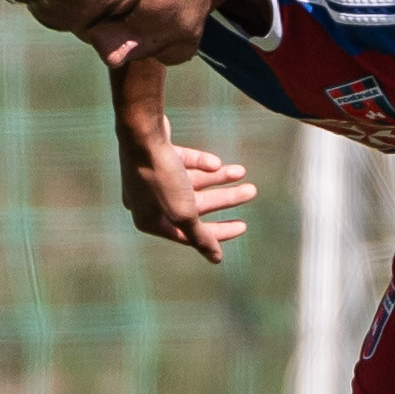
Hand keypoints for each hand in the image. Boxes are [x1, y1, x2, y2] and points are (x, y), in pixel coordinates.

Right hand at [117, 118, 256, 263]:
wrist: (141, 134)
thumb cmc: (162, 178)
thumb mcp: (184, 213)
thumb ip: (201, 236)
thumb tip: (216, 259)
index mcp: (149, 221)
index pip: (190, 234)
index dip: (218, 232)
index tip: (243, 226)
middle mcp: (148, 201)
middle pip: (195, 206)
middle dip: (224, 198)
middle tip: (252, 191)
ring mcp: (152, 177)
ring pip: (193, 182)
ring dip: (219, 178)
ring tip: (242, 171)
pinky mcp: (158, 155)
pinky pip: (185, 162)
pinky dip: (202, 163)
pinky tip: (216, 162)